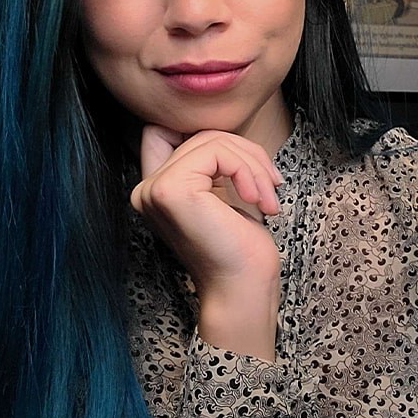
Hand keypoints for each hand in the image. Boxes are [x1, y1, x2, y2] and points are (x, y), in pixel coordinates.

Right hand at [132, 125, 284, 358]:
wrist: (243, 290)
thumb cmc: (240, 250)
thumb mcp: (222, 194)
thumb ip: (210, 163)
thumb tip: (222, 127)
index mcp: (154, 191)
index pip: (165, 131)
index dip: (207, 140)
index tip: (243, 169)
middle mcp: (145, 190)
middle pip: (199, 134)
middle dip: (245, 153)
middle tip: (271, 185)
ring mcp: (154, 189)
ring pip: (211, 140)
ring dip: (253, 164)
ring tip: (269, 196)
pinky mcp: (171, 189)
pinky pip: (217, 151)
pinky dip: (247, 170)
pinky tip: (260, 200)